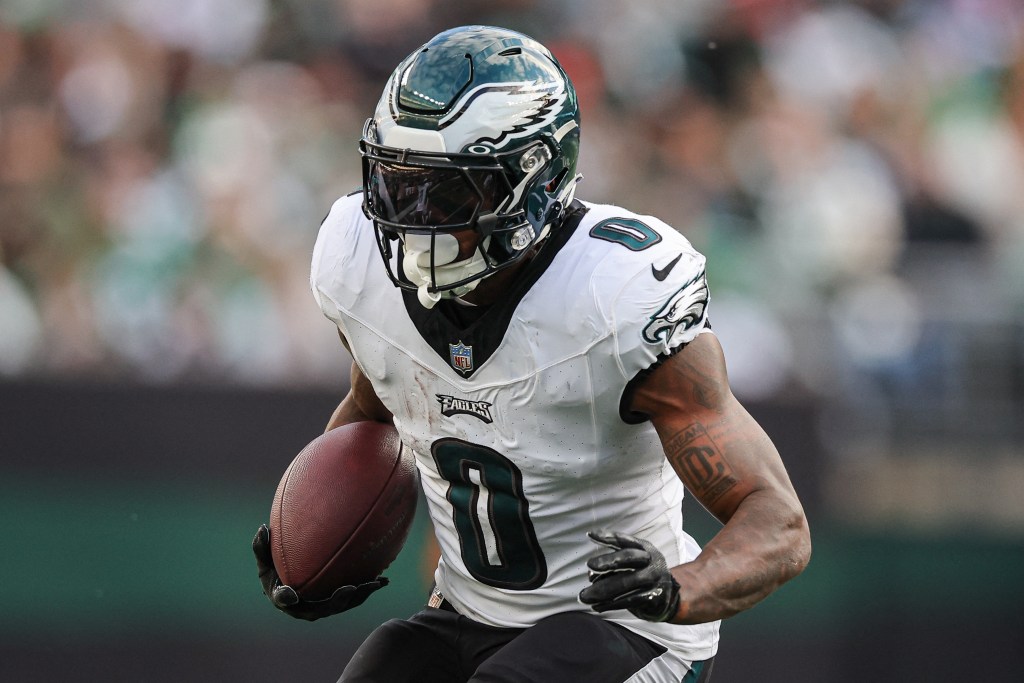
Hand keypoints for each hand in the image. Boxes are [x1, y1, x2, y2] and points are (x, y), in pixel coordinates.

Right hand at [252, 524, 388, 620]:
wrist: (292, 588)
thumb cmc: (276, 572)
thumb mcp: (265, 561)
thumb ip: (261, 547)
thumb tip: (263, 528)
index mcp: (284, 598)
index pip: (283, 599)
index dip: (286, 597)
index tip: (291, 593)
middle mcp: (306, 608)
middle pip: (323, 608)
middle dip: (338, 600)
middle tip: (349, 587)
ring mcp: (324, 608)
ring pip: (344, 605)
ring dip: (360, 595)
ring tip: (375, 582)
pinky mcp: (338, 604)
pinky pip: (354, 598)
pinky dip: (367, 589)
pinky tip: (383, 579)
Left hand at [578, 530, 680, 622]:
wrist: (668, 597)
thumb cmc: (641, 575)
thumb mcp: (632, 565)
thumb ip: (613, 566)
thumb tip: (590, 575)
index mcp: (644, 548)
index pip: (625, 540)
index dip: (609, 537)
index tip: (590, 535)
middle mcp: (651, 560)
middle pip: (629, 556)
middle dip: (609, 560)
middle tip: (589, 564)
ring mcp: (654, 578)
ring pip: (626, 582)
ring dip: (603, 590)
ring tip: (584, 596)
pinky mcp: (655, 596)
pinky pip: (630, 600)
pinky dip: (612, 604)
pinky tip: (597, 606)